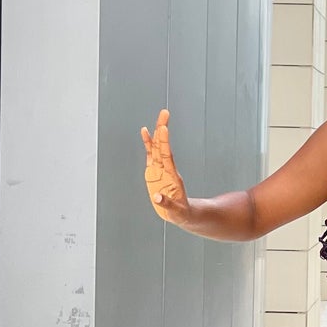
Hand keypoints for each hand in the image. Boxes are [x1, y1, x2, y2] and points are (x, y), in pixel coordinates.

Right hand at [141, 109, 189, 223]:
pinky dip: (148, 144)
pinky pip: (150, 155)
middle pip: (163, 146)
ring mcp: (160, 169)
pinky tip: (145, 132)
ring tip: (157, 118)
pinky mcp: (154, 172)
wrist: (182, 214)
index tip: (163, 129)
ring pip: (157, 148)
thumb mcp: (177, 212)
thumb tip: (157, 197)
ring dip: (156, 133)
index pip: (167, 156)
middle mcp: (166, 169)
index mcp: (171, 177)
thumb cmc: (182, 213)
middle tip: (164, 113)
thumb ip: (167, 204)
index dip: (164, 142)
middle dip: (162, 129)